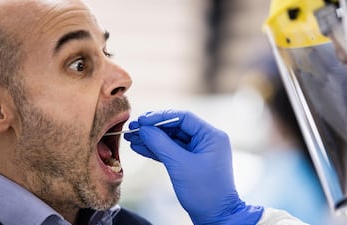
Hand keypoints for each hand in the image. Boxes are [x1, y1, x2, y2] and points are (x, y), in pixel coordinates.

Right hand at [124, 110, 262, 224]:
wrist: (215, 217)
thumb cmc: (204, 192)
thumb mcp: (180, 165)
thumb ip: (161, 144)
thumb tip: (144, 129)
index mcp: (211, 136)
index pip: (183, 117)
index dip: (160, 117)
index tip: (142, 120)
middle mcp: (206, 140)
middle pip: (175, 126)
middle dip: (153, 128)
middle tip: (133, 128)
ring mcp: (198, 151)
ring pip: (171, 139)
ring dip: (152, 139)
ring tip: (132, 138)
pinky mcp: (190, 161)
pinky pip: (171, 150)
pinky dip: (156, 149)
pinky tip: (140, 147)